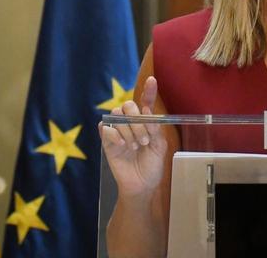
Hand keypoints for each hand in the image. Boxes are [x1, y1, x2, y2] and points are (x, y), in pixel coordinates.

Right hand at [99, 76, 165, 198]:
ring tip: (135, 146)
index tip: (152, 80)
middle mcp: (130, 123)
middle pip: (128, 105)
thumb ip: (155, 128)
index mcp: (146, 122)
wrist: (141, 185)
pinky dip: (116, 136)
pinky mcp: (107, 141)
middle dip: (137, 120)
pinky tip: (122, 146)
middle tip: (144, 139)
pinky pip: (106, 129)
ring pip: (117, 116)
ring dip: (129, 131)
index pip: (145, 102)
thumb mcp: (159, 146)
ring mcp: (118, 131)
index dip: (148, 90)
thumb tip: (147, 112)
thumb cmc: (152, 166)